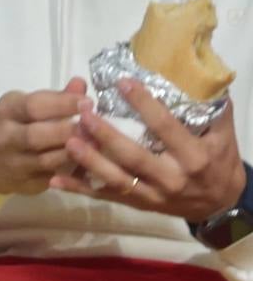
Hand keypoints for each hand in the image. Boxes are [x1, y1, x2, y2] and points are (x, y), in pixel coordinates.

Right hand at [0, 81, 89, 195]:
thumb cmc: (16, 125)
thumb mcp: (28, 107)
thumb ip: (56, 98)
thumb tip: (80, 83)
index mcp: (8, 110)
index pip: (33, 106)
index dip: (61, 104)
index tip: (88, 102)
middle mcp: (7, 136)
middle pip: (36, 135)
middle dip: (67, 131)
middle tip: (94, 127)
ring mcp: (15, 161)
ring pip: (46, 160)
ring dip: (73, 154)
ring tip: (97, 145)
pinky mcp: (27, 182)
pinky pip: (53, 178)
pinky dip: (73, 172)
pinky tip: (91, 165)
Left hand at [54, 80, 248, 221]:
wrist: (221, 205)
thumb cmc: (220, 162)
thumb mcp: (224, 136)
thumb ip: (213, 109)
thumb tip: (201, 75)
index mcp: (193, 158)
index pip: (166, 128)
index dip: (145, 104)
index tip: (123, 81)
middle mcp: (171, 179)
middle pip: (134, 157)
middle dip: (107, 136)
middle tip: (84, 113)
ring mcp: (152, 195)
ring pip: (116, 179)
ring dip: (90, 161)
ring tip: (68, 141)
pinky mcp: (138, 204)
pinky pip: (106, 196)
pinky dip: (80, 189)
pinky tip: (55, 179)